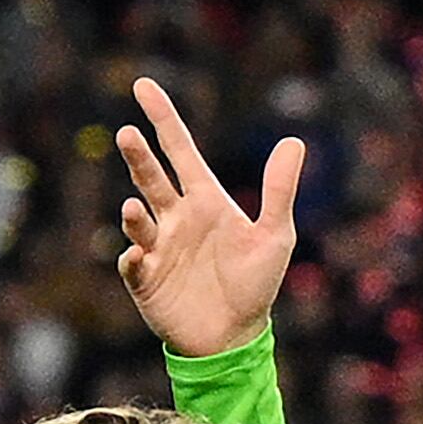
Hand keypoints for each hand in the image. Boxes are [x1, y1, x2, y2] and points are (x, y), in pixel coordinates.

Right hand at [114, 77, 304, 358]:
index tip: (143, 85)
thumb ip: (278, 191)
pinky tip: (138, 254)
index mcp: (205, 200)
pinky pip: (133, 262)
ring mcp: (159, 247)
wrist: (235, 337)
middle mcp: (176, 217)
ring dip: (134, 212)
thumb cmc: (255, 285)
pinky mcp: (146, 279)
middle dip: (138, 156)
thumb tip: (294, 141)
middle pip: (151, 177)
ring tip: (136, 208)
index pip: (178, 150)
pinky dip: (132, 255)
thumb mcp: (275, 236)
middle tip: (128, 134)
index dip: (162, 117)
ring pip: (139, 218)